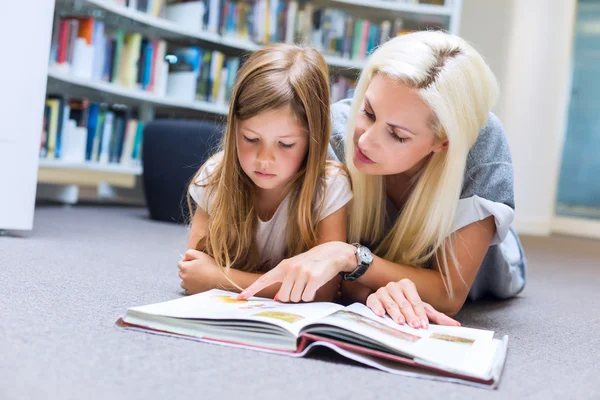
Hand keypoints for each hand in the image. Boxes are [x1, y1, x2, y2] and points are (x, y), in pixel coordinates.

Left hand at [178, 249, 219, 294]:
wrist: (219, 279)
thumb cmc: (211, 266)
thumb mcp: (200, 254)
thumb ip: (189, 253)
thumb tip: (184, 257)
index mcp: (185, 267)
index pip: (180, 263)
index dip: (187, 262)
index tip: (195, 263)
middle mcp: (183, 277)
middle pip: (181, 272)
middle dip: (187, 271)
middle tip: (198, 270)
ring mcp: (187, 285)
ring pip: (183, 282)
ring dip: (188, 280)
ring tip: (198, 278)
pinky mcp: (191, 292)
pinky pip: (187, 290)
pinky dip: (190, 288)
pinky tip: (197, 284)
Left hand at [237, 241, 355, 301]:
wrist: (332, 253)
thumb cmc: (311, 263)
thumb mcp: (295, 268)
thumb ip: (284, 282)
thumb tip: (276, 298)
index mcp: (283, 266)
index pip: (264, 280)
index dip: (251, 290)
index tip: (240, 297)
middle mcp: (291, 269)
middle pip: (283, 297)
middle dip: (291, 297)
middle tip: (300, 286)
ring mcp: (302, 273)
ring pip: (295, 298)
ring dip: (302, 295)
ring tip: (308, 283)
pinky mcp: (313, 278)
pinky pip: (306, 297)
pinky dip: (311, 295)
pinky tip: (315, 286)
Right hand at [366, 279, 459, 328]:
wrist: (381, 300)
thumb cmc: (404, 305)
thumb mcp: (420, 308)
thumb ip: (436, 316)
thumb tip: (456, 325)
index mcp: (408, 285)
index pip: (416, 301)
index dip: (420, 314)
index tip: (424, 325)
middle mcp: (395, 286)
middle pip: (404, 303)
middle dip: (410, 316)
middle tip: (415, 326)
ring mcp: (383, 291)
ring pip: (391, 303)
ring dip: (395, 313)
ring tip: (400, 322)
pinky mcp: (372, 297)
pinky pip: (374, 302)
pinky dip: (378, 307)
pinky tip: (381, 314)